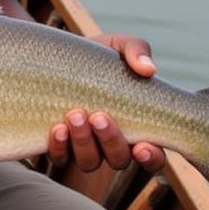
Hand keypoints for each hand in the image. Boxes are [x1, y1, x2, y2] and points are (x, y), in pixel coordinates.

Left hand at [45, 33, 165, 172]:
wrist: (56, 57)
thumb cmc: (97, 57)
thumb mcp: (118, 47)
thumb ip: (136, 51)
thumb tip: (148, 68)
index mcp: (136, 127)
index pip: (152, 156)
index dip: (151, 157)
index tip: (142, 145)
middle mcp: (112, 145)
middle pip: (118, 160)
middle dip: (111, 141)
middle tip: (99, 116)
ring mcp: (85, 148)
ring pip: (90, 162)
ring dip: (84, 143)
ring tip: (75, 116)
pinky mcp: (59, 148)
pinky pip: (60, 159)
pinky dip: (60, 147)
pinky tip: (57, 129)